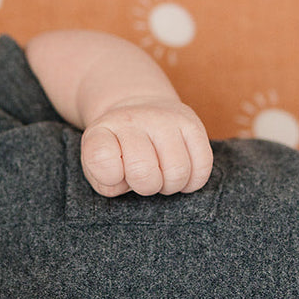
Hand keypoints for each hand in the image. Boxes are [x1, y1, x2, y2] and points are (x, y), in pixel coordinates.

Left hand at [80, 96, 211, 196]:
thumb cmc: (117, 150)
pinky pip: (202, 166)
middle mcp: (132, 120)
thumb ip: (106, 182)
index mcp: (101, 131)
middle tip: (144, 179)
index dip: (110, 177)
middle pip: (143, 172)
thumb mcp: (96, 166)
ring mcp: (164, 119)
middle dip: (145, 187)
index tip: (115, 173)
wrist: (139, 111)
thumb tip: (130, 184)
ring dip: (171, 185)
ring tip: (163, 176)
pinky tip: (182, 174)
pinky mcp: (193, 124)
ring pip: (177, 171)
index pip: (101, 158)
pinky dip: (193, 181)